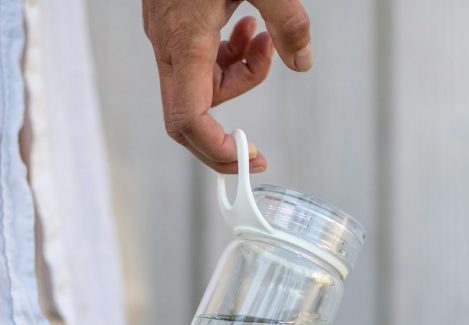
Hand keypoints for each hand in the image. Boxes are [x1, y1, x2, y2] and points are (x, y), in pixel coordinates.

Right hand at [142, 0, 312, 172]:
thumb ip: (287, 21)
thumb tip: (303, 63)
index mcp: (185, 40)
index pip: (189, 118)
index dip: (216, 150)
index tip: (248, 159)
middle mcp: (168, 45)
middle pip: (187, 116)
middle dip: (223, 136)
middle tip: (257, 150)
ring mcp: (165, 36)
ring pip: (200, 86)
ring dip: (238, 77)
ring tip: (264, 41)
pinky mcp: (170, 25)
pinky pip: (197, 61)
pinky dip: (227, 57)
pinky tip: (248, 30)